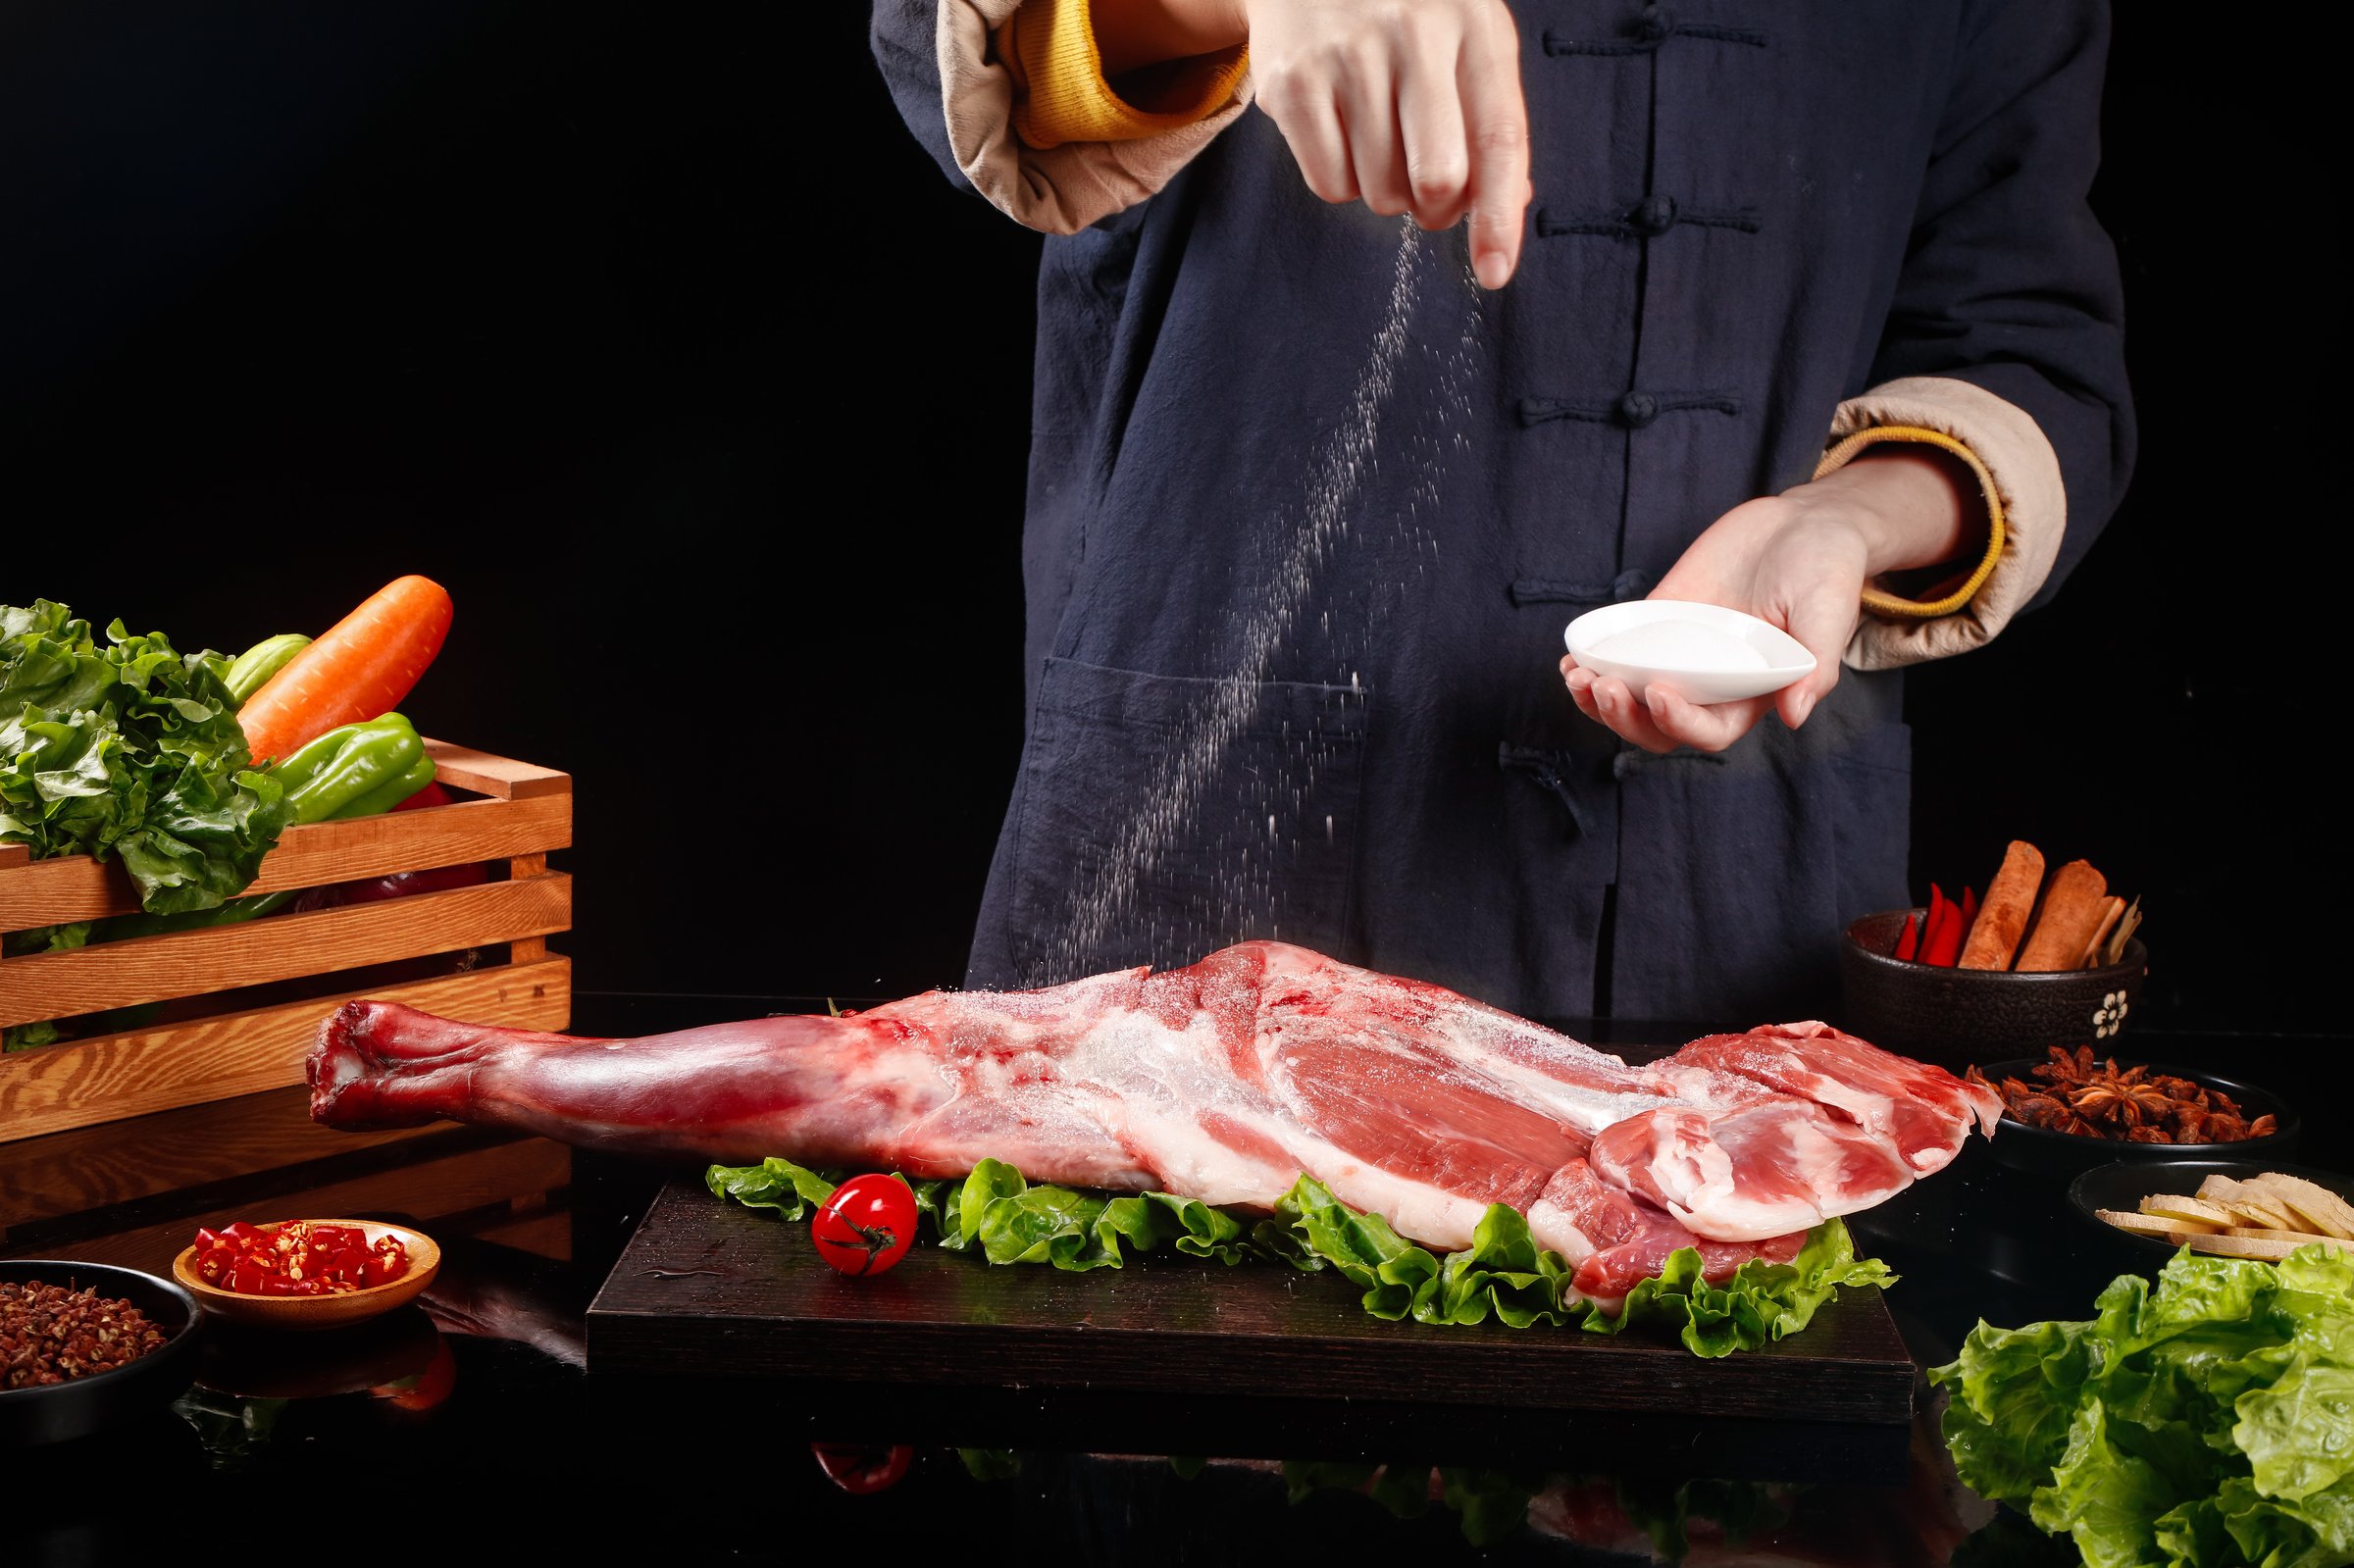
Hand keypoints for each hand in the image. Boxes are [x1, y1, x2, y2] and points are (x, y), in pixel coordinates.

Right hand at [1092, 0, 1531, 287]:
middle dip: (1435, 207)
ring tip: (1376, 134)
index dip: (1499, 216)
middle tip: (1426, 190)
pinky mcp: (1292, 81)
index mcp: (1473, 25)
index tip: (1494, 272)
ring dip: (1384, 189)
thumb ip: (1491, 117)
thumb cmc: (1405, 12)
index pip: (1498, 138)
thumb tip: (1507, 205)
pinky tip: (1340, 131)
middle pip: (1437, 177)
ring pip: (1380, 190)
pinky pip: (1328, 184)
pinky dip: (1340, 179)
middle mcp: (1412, 34)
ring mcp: (1347, 56)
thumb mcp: (1465, 40)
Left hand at [1560, 447, 1979, 752]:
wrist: (1803, 525)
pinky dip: (1592, 660)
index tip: (1660, 692)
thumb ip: (1815, 668)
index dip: (1679, 722)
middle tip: (1603, 686)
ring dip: (1597, 699)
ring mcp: (1679, 656)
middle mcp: (1710, 685)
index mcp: (1751, 696)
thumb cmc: (1825, 572)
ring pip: (1630, 698)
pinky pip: (1619, 653)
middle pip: (1657, 726)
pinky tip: (1571, 659)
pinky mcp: (1658, 624)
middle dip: (1625, 717)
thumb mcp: (1829, 614)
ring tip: (1576, 678)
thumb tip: (1795, 716)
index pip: (1707, 731)